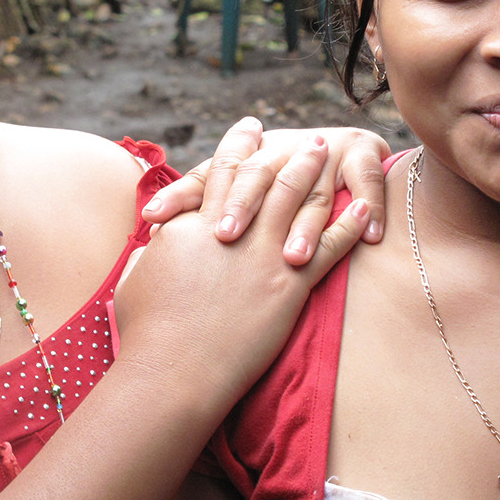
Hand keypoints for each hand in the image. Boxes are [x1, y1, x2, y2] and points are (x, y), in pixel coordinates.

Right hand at [116, 126, 368, 400]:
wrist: (172, 370)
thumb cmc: (146, 330)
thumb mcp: (138, 275)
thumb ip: (154, 248)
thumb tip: (158, 236)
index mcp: (194, 224)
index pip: (221, 171)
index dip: (238, 146)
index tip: (251, 129)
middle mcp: (234, 230)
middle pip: (268, 177)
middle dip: (289, 153)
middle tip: (308, 139)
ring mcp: (265, 256)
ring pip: (299, 200)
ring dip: (317, 173)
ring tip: (332, 156)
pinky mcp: (289, 287)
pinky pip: (328, 248)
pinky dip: (347, 226)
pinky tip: (361, 209)